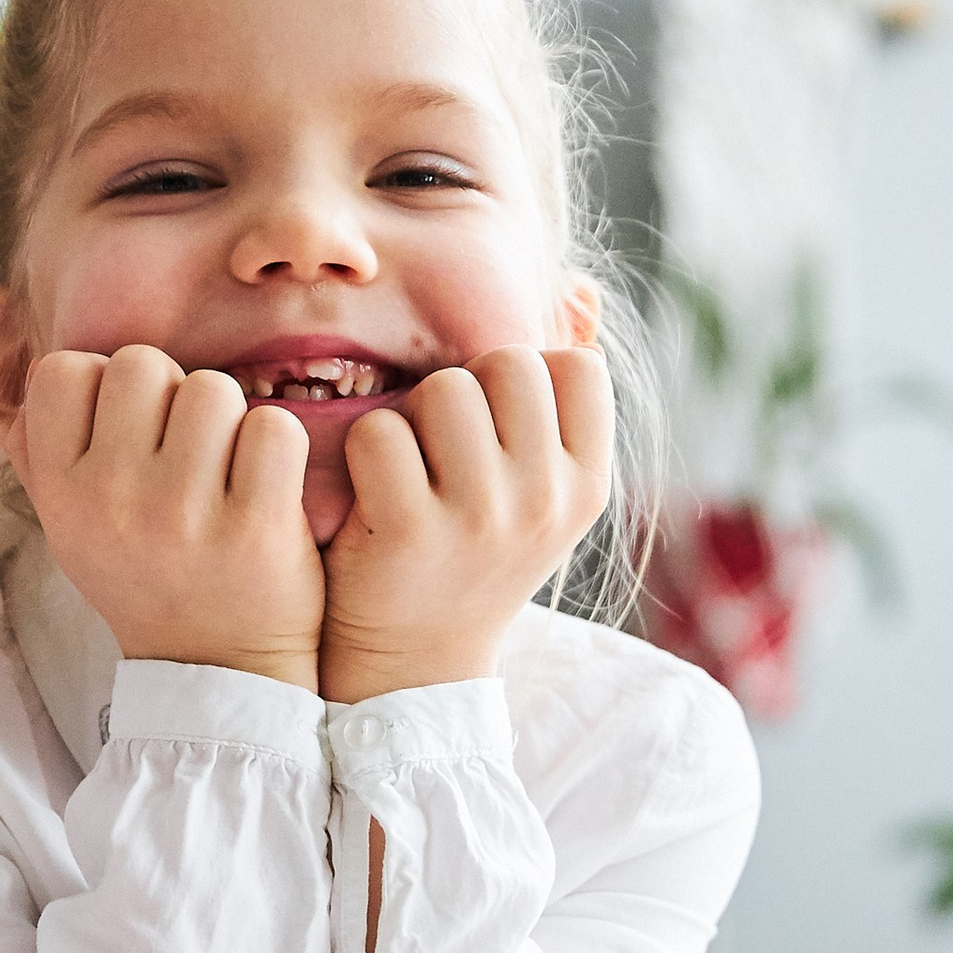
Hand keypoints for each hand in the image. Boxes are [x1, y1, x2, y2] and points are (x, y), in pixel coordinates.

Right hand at [11, 345, 325, 687]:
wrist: (213, 670)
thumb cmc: (142, 578)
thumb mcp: (70, 525)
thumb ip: (41, 447)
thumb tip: (26, 352)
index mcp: (61, 491)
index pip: (64, 371)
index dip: (104, 385)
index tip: (129, 428)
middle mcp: (111, 497)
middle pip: (142, 364)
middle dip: (172, 394)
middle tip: (186, 450)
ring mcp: (182, 512)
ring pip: (212, 388)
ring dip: (229, 419)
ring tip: (225, 469)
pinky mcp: (255, 526)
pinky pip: (273, 427)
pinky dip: (277, 447)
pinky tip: (266, 484)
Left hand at [321, 347, 613, 700]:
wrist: (415, 663)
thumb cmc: (474, 552)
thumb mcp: (541, 490)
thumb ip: (561, 402)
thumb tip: (583, 288)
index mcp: (587, 484)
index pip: (576, 365)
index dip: (526, 378)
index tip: (497, 429)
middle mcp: (546, 499)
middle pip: (507, 363)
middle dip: (465, 389)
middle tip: (442, 448)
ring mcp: (481, 517)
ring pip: (443, 389)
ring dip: (412, 416)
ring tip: (409, 470)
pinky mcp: (409, 532)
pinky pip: (381, 432)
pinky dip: (364, 451)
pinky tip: (372, 495)